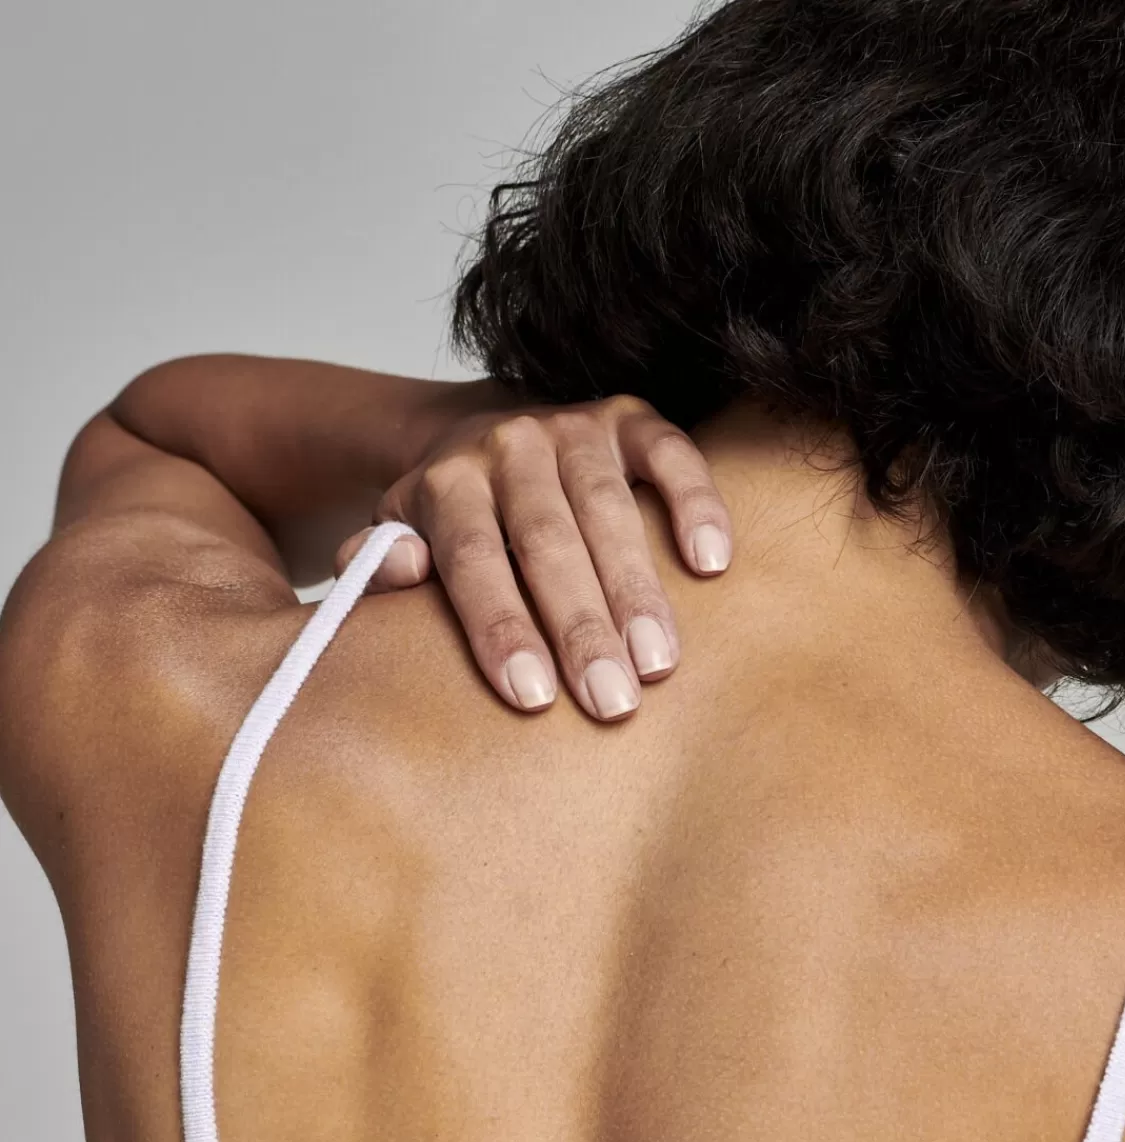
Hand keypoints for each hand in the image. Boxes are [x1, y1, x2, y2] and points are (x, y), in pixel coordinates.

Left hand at [334, 394, 733, 721]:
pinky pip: (671, 454)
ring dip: (638, 589)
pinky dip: (694, 503)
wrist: (481, 435)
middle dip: (580, 627)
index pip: (473, 560)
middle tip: (612, 704)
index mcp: (447, 483)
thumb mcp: (398, 542)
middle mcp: (509, 446)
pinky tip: (711, 563)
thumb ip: (379, 564)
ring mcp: (574, 428)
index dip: (501, 627)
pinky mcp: (630, 419)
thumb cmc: (450, 524)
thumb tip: (402, 571)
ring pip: (608, 509)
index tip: (532, 698)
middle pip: (546, 542)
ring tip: (660, 663)